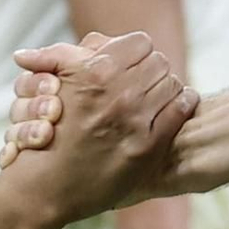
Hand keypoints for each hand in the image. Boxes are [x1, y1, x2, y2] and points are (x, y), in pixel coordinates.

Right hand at [4, 32, 196, 220]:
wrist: (47, 186)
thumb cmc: (48, 134)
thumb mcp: (47, 85)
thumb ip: (61, 55)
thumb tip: (70, 41)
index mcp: (95, 71)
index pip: (140, 42)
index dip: (134, 53)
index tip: (128, 66)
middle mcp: (118, 92)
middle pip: (159, 61)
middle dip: (150, 71)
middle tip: (141, 84)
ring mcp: (135, 120)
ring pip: (172, 83)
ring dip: (164, 89)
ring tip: (151, 100)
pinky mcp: (149, 145)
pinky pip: (181, 108)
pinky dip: (181, 104)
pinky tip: (171, 109)